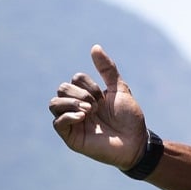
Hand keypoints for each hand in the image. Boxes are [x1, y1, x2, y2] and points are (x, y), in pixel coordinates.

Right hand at [49, 45, 148, 168]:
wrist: (136, 142)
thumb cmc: (130, 118)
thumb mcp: (120, 90)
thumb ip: (107, 70)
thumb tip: (95, 47)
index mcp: (88, 95)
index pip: (75, 79)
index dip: (88, 85)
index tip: (104, 98)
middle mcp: (77, 107)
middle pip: (62, 89)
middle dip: (80, 93)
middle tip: (96, 105)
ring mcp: (73, 122)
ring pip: (54, 104)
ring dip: (72, 103)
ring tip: (90, 111)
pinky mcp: (71, 137)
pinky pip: (57, 123)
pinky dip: (68, 116)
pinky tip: (83, 117)